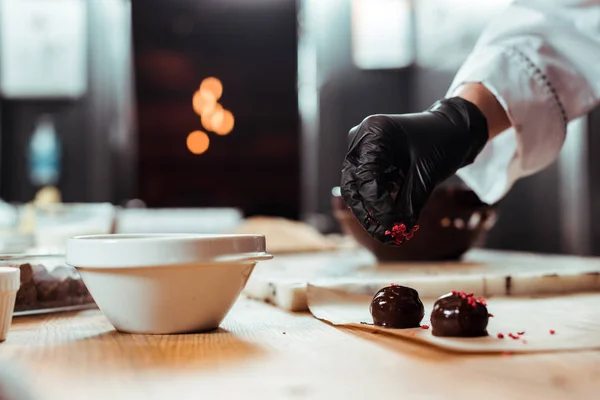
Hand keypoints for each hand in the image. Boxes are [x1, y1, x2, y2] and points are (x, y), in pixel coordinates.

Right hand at [341, 97, 488, 244]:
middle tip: (383, 236)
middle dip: (366, 212)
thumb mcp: (426, 174)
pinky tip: (393, 219)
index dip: (376, 205)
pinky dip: (380, 202)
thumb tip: (398, 233)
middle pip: (353, 184)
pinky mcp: (371, 159)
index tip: (392, 226)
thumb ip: (409, 204)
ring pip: (357, 187)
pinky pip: (368, 184)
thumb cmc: (442, 141)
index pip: (365, 177)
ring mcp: (364, 149)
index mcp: (373, 134)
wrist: (455, 128)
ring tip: (390, 233)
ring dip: (372, 210)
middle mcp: (362, 139)